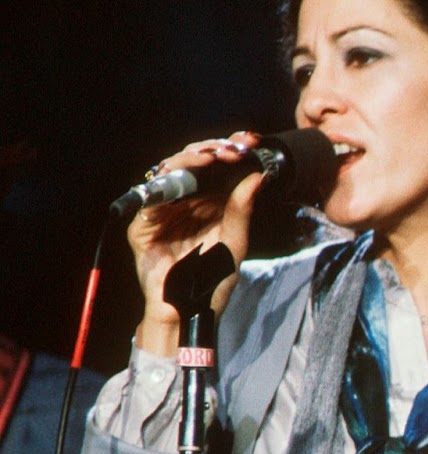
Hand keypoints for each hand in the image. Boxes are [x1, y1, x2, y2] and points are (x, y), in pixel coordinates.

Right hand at [130, 130, 263, 354]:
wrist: (190, 311)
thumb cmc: (213, 280)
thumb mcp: (236, 242)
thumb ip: (243, 209)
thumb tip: (258, 175)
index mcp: (208, 204)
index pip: (216, 168)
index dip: (230, 151)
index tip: (251, 142)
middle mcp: (185, 202)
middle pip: (193, 162)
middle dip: (214, 150)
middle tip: (234, 149)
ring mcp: (163, 210)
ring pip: (171, 171)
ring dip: (193, 158)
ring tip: (214, 156)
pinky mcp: (144, 224)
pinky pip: (152, 195)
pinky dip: (169, 180)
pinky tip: (189, 171)